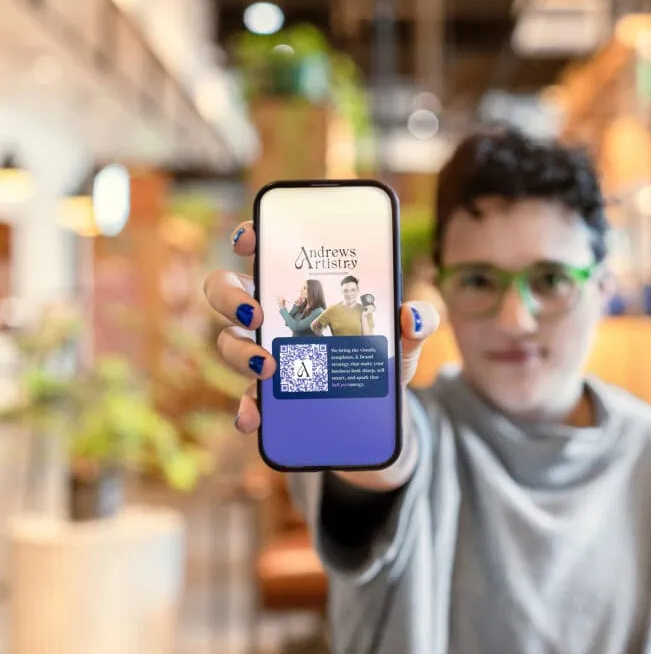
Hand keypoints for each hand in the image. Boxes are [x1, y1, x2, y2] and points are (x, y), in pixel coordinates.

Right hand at [203, 221, 439, 436]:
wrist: (381, 413)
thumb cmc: (385, 358)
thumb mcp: (405, 338)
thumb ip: (418, 321)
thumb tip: (413, 316)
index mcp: (304, 288)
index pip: (265, 250)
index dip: (249, 238)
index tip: (248, 240)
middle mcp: (277, 316)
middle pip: (228, 292)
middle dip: (230, 297)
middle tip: (257, 313)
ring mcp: (267, 354)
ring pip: (230, 342)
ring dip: (240, 351)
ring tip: (268, 367)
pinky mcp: (270, 396)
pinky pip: (247, 399)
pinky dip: (246, 408)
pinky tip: (255, 416)